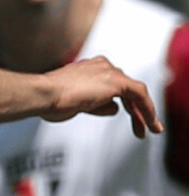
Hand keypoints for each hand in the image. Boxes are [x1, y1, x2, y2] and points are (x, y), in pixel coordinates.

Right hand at [44, 56, 162, 138]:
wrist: (43, 94)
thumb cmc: (49, 99)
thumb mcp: (75, 102)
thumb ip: (94, 102)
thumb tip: (107, 107)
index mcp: (89, 68)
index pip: (112, 84)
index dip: (120, 102)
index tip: (125, 114)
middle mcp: (101, 66)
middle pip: (126, 89)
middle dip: (135, 109)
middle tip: (140, 126)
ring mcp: (109, 72)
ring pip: (134, 93)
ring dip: (143, 112)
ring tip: (149, 129)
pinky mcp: (117, 82)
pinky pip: (140, 95)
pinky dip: (148, 110)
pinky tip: (151, 123)